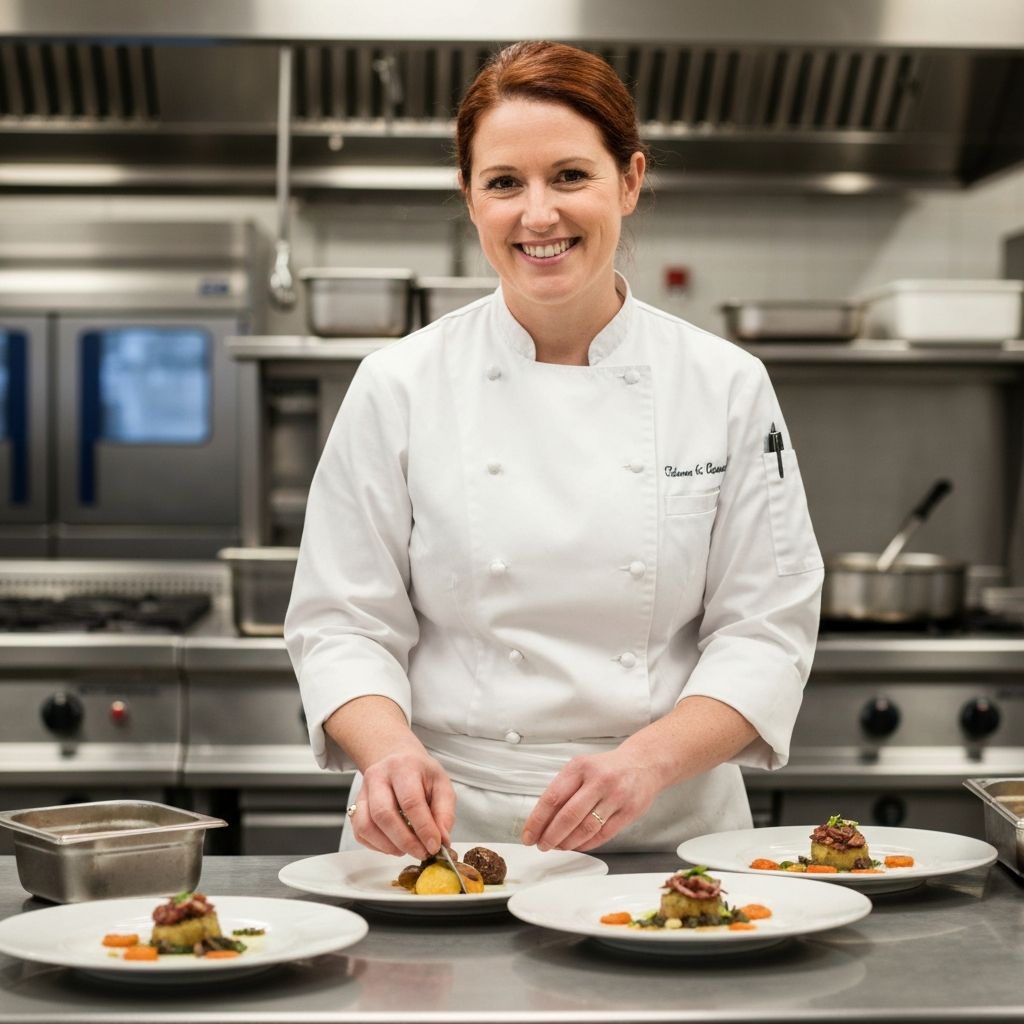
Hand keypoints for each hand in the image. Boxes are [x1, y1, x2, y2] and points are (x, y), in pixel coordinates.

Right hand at [347, 749, 455, 859]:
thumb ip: (445, 812)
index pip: (411, 801)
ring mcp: (363, 791)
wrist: (397, 760)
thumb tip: (442, 840)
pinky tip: (393, 845)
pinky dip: (377, 846)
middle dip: (405, 841)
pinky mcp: (356, 806)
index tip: (434, 846)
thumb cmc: (420, 774)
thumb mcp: (441, 785)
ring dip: (389, 846)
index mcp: (403, 767)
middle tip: (421, 853)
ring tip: (408, 850)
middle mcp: (378, 776)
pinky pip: (360, 833)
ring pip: (367, 826)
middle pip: (384, 814)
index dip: (423, 828)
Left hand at [520, 748, 660, 852]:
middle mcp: (598, 780)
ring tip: (558, 846)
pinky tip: (577, 845)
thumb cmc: (606, 768)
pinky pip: (603, 834)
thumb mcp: (581, 768)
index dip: (537, 820)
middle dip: (550, 836)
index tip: (528, 835)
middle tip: (542, 845)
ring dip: (567, 843)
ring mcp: (615, 796)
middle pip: (568, 816)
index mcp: (580, 767)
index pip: (552, 797)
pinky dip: (586, 844)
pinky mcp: (629, 811)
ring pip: (585, 829)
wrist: (643, 763)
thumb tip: (541, 821)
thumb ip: (563, 790)